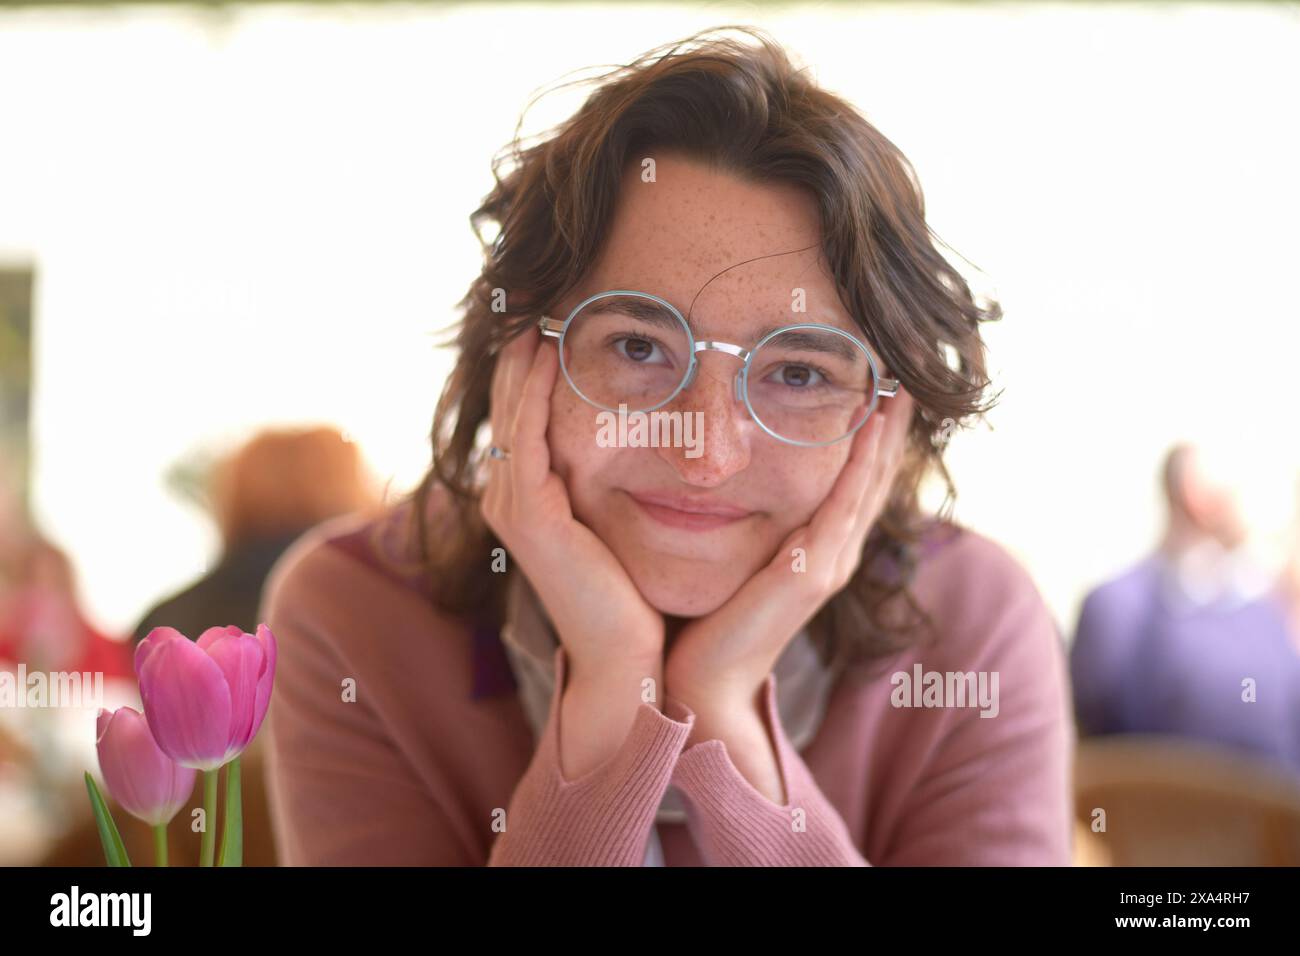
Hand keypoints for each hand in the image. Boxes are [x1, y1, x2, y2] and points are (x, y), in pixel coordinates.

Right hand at [479, 325, 664, 680]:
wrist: (632, 661)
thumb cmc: (637, 597)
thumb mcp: (623, 524)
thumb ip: (618, 482)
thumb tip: (654, 437)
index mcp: (530, 497)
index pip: (523, 411)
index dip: (533, 363)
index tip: (557, 312)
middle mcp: (511, 497)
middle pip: (509, 402)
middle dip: (522, 348)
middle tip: (538, 292)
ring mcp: (514, 507)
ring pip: (511, 411)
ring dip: (522, 357)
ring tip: (539, 306)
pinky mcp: (530, 517)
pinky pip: (526, 436)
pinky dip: (534, 391)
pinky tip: (547, 351)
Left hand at [664, 389, 914, 711]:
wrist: (703, 681)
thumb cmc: (707, 623)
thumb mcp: (735, 560)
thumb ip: (746, 529)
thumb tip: (721, 483)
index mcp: (819, 552)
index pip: (856, 485)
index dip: (872, 440)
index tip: (878, 390)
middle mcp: (834, 555)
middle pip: (873, 480)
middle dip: (889, 429)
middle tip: (901, 376)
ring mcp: (830, 564)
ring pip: (867, 486)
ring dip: (884, 435)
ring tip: (895, 387)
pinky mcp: (813, 573)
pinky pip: (844, 505)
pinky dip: (860, 462)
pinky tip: (869, 425)